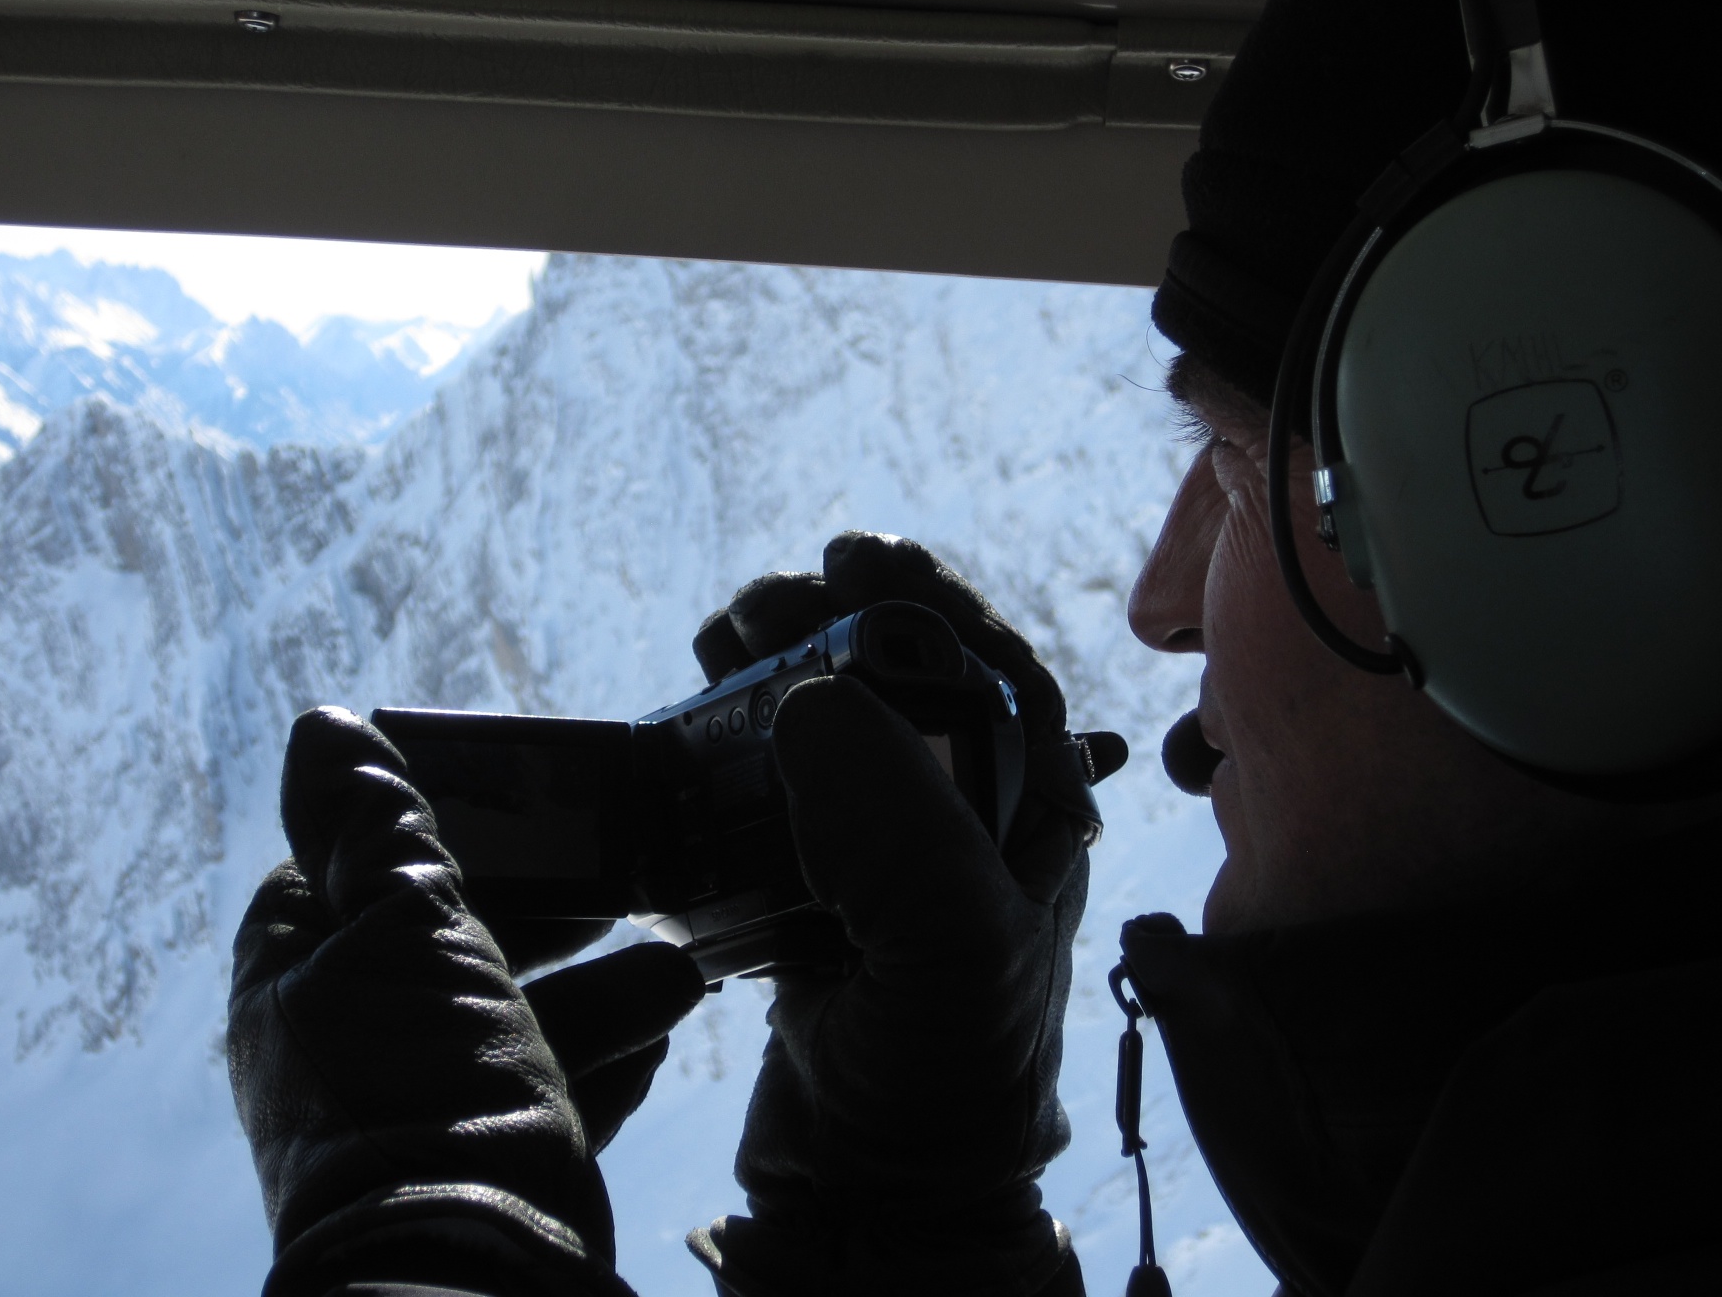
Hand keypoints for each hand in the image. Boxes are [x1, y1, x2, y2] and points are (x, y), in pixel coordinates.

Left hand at [229, 707, 702, 1296]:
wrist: (469, 1272)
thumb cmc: (429, 1084)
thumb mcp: (410, 927)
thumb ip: (377, 827)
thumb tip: (321, 728)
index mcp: (302, 972)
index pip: (344, 865)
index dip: (423, 827)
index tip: (510, 811)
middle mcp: (346, 1039)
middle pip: (447, 939)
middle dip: (548, 913)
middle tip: (617, 885)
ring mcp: (412, 1106)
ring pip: (509, 1017)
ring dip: (597, 989)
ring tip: (677, 970)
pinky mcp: (476, 1162)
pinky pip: (541, 1088)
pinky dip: (598, 1059)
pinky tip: (660, 1039)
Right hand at [685, 533, 1108, 1296]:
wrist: (875, 1180)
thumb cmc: (947, 1068)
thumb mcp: (952, 941)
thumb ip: (899, 820)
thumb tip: (812, 699)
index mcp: (1031, 803)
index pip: (987, 658)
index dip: (921, 593)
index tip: (850, 555)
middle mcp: (965, 807)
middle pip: (894, 668)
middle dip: (824, 618)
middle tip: (755, 613)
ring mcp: (884, 837)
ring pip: (829, 709)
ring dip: (772, 662)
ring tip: (720, 648)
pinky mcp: (815, 870)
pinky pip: (774, 772)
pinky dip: (734, 729)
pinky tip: (704, 711)